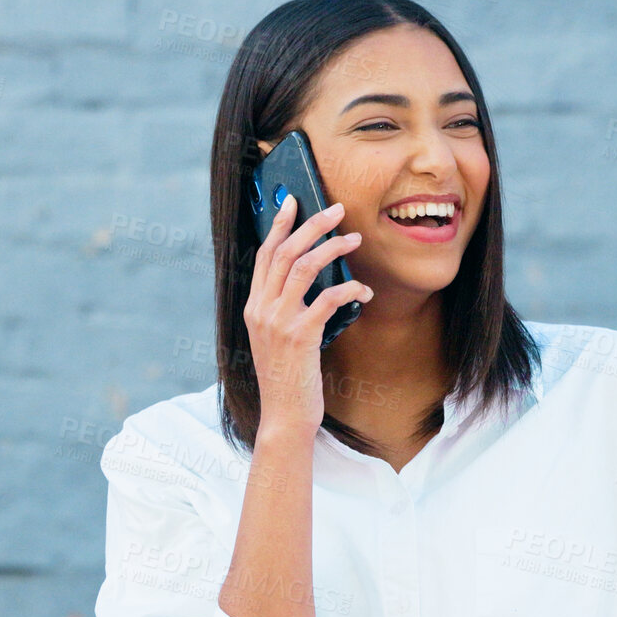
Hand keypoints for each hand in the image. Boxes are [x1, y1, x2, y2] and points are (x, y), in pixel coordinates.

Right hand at [244, 193, 370, 434]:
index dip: (279, 224)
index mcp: (253, 307)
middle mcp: (260, 310)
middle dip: (312, 225)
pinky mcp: (300, 336)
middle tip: (337, 210)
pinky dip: (349, 289)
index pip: (264, 254)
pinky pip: (326, 299)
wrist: (285, 415)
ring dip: (332, 249)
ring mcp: (278, 322)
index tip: (293, 201)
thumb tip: (311, 276)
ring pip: (303, 268)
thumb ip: (284, 308)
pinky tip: (363, 291)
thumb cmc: (288, 377)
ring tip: (355, 240)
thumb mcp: (277, 337)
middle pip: (284, 252)